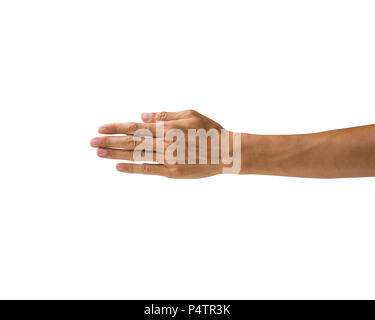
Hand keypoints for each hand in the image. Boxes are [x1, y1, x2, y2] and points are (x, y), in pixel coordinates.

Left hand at [90, 110, 235, 177]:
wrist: (228, 153)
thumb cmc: (210, 130)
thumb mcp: (190, 114)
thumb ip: (165, 114)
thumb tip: (142, 114)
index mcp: (168, 126)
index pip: (136, 126)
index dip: (117, 127)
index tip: (100, 128)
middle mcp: (165, 142)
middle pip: (131, 141)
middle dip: (109, 141)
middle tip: (91, 142)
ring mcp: (168, 158)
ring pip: (136, 155)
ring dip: (115, 153)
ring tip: (98, 153)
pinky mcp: (172, 172)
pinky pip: (148, 170)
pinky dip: (132, 168)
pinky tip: (117, 166)